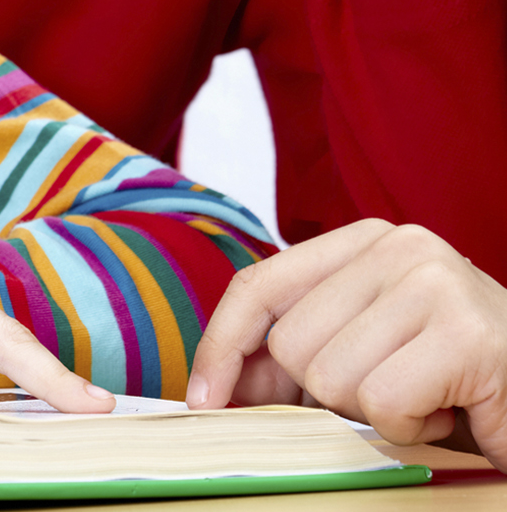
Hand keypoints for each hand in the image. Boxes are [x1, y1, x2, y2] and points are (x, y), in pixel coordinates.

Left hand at [186, 221, 506, 469]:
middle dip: (328, 396)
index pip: (261, 283)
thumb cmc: (459, 376)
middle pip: (291, 344)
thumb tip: (222, 382)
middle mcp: (398, 246)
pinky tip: (449, 411)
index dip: (222, 343)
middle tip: (391, 393)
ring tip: (426, 398)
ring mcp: (433, 282)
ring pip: (330, 378)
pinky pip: (382, 403)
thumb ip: (300, 356)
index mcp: (367, 240)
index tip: (204, 399)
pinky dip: (410, 428)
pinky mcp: (464, 333)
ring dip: (374, 414)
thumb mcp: (371, 350)